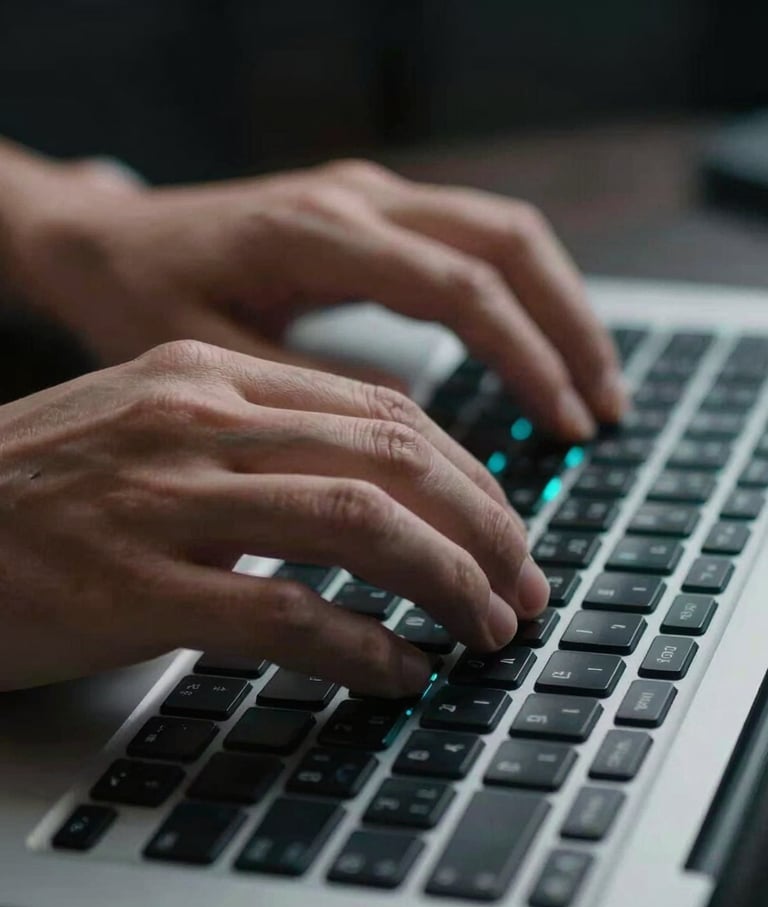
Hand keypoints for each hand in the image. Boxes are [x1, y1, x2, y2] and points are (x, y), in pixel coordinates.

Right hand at [0, 341, 549, 693]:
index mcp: (210, 374)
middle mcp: (198, 420)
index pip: (380, 408)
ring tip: (487, 628)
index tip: (504, 523)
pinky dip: (363, 648)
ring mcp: (164, 500)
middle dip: (482, 526)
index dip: (465, 470)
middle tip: (524, 582)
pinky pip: (285, 614)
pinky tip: (399, 674)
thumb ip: (261, 442)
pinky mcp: (133, 587)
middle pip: (391, 457)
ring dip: (445, 582)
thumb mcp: (156, 425)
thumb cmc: (43, 483)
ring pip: (357, 525)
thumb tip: (380, 495)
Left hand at [7, 157, 625, 440]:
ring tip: (590, 385)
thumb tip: (411, 441)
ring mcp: (370, 195)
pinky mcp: (372, 211)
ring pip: (504, 232)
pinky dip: (520, 294)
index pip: (461, 288)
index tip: (564, 424)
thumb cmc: (140, 297)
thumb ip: (308, 397)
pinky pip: (473, 239)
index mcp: (316, 233)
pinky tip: (535, 346)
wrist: (105, 240)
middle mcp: (357, 198)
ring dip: (559, 306)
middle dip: (570, 328)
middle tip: (602, 410)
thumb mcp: (207, 360)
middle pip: (508, 243)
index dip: (526, 358)